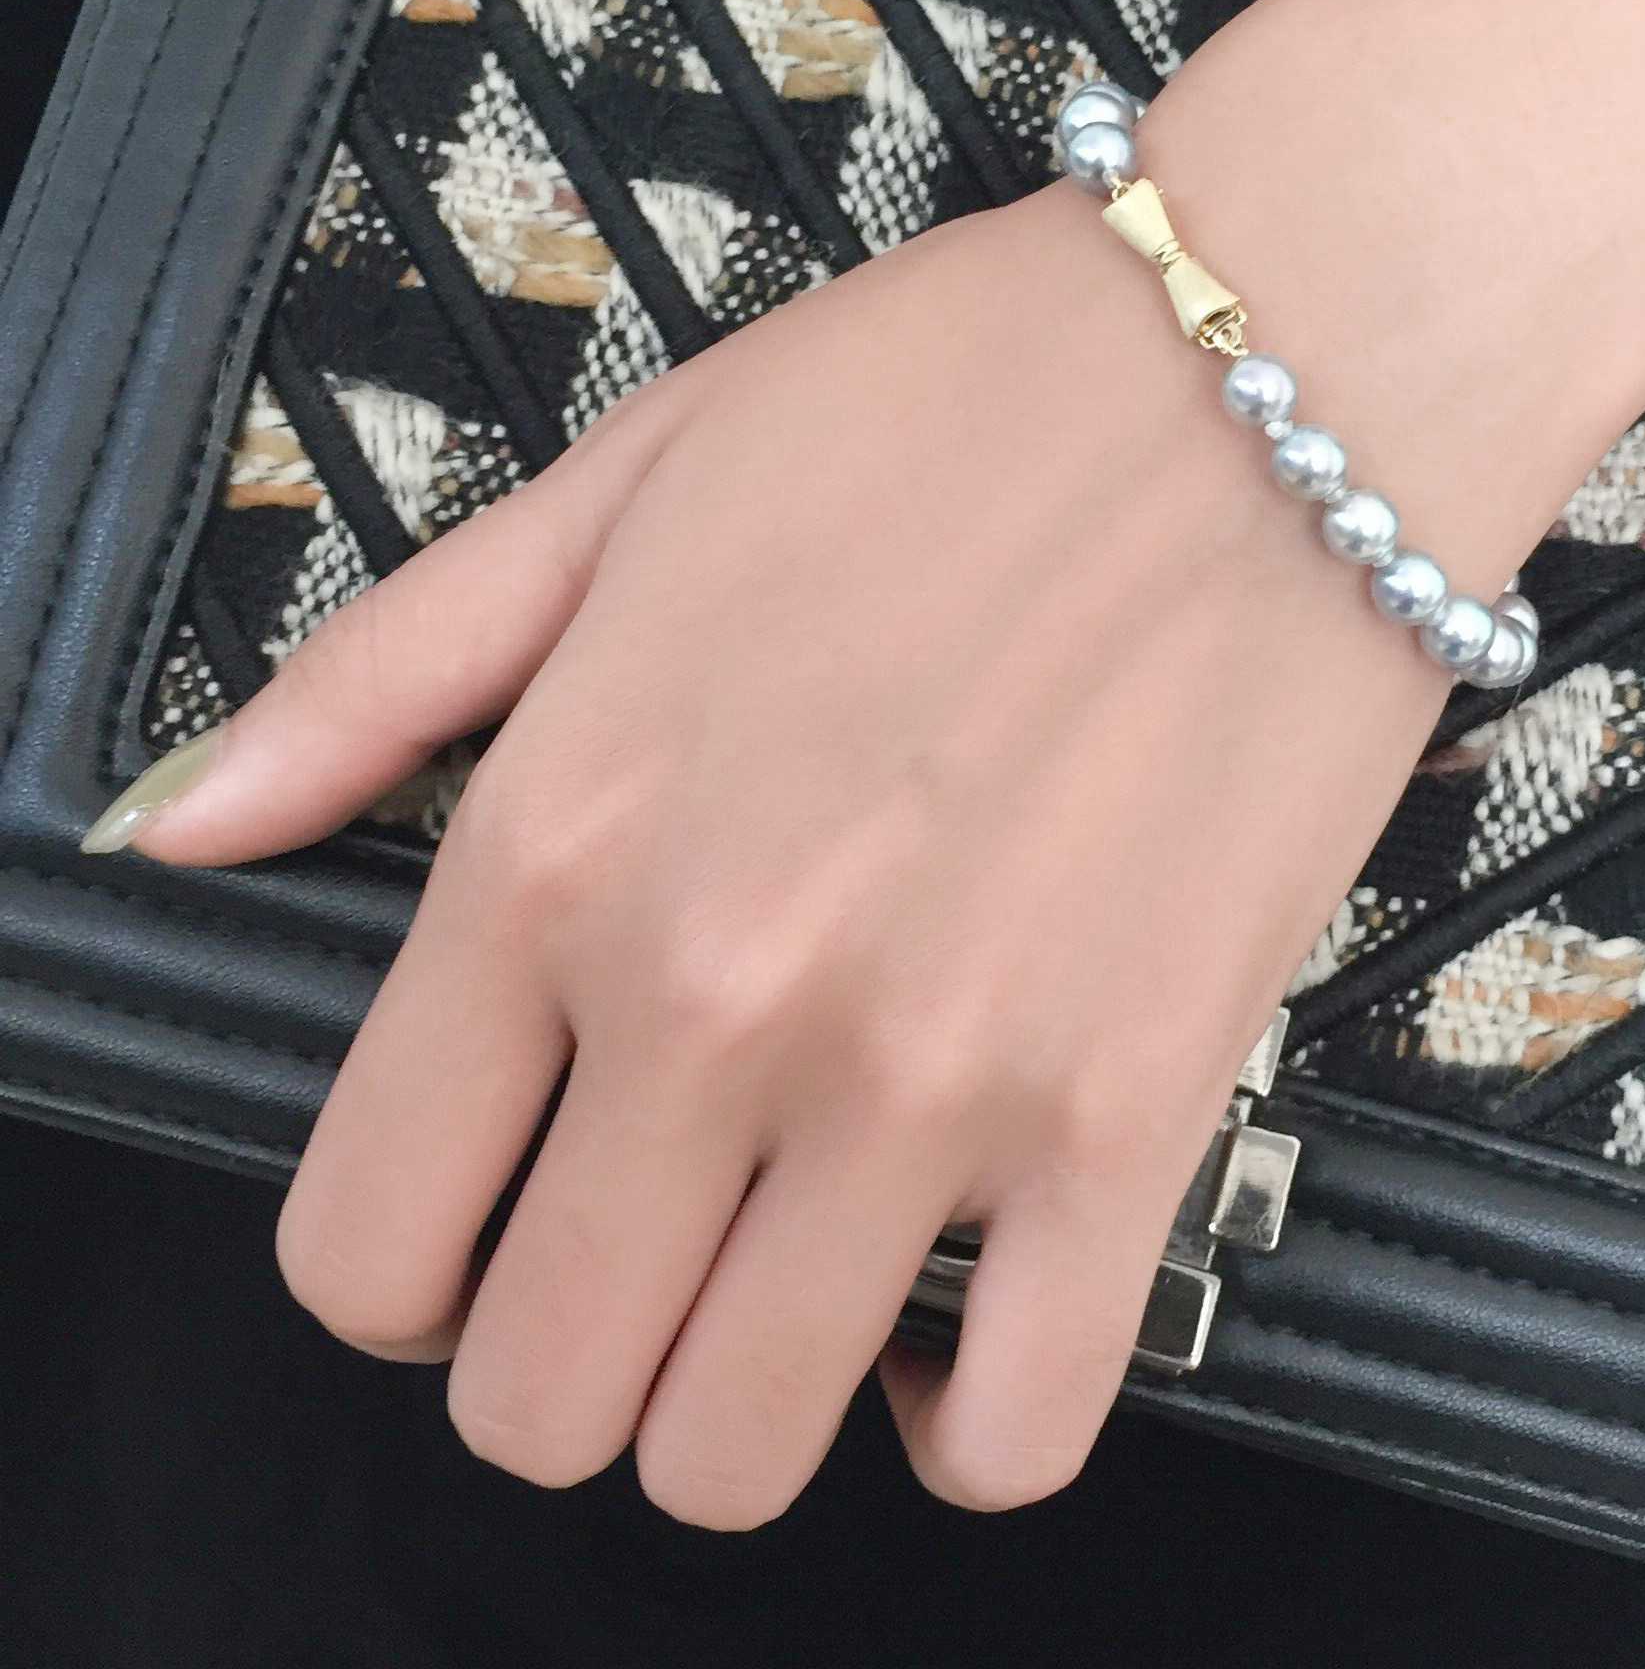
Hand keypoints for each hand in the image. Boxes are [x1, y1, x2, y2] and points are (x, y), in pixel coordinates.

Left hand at [110, 172, 1492, 1525]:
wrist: (1278, 370)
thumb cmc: (960, 401)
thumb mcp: (626, 480)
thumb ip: (384, 675)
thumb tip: (190, 827)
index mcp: (558, 845)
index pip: (365, 1237)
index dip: (398, 1275)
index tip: (483, 1220)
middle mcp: (720, 995)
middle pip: (543, 1396)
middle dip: (563, 1359)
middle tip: (651, 1243)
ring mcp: (934, 1077)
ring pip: (741, 1450)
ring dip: (744, 1397)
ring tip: (804, 1268)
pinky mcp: (1138, 1112)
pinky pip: (1018, 1429)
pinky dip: (964, 1427)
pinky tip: (966, 1315)